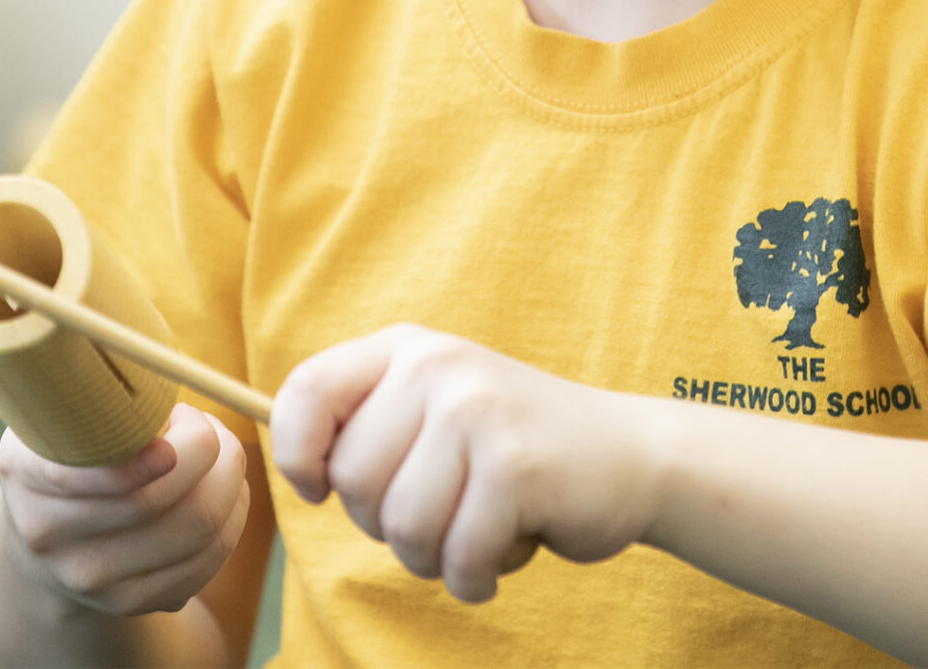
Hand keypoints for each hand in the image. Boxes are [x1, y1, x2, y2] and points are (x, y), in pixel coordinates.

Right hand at [0, 405, 251, 619]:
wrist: (47, 535)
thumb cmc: (75, 451)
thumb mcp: (68, 414)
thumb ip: (105, 399)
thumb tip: (173, 400)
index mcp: (25, 473)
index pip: (83, 473)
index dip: (144, 454)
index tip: (185, 420)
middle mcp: (47, 535)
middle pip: (154, 502)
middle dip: (209, 451)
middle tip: (209, 428)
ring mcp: (89, 579)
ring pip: (194, 532)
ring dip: (229, 482)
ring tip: (221, 455)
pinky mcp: (132, 602)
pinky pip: (208, 561)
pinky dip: (233, 518)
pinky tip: (226, 492)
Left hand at [269, 324, 658, 603]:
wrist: (635, 455)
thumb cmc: (515, 449)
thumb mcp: (437, 408)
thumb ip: (370, 424)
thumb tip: (293, 468)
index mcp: (407, 349)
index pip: (306, 391)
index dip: (296, 455)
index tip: (321, 489)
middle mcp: (437, 366)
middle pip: (351, 482)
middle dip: (387, 524)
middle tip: (446, 509)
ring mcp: (477, 412)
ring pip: (402, 528)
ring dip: (434, 557)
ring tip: (476, 530)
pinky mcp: (514, 466)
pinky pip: (456, 556)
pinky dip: (475, 578)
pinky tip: (503, 554)